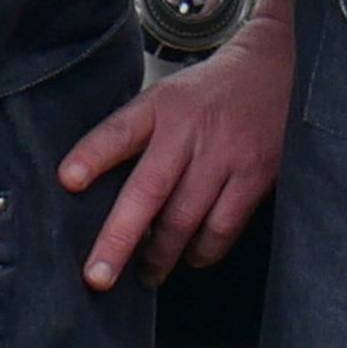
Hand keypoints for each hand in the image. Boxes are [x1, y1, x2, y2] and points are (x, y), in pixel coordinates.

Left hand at [59, 17, 295, 289]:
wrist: (279, 70)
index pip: (120, 130)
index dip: (92, 156)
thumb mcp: (168, 96)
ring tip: (145, 273)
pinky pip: (222, 227)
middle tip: (97, 277)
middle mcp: (190, 131)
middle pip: (148, 190)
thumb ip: (138, 135)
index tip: (67, 181)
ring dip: (160, 255)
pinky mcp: (256, 175)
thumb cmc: (210, 94)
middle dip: (119, 238)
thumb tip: (96, 192)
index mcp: (161, 106)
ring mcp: (225, 155)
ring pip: (184, 219)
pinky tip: (190, 257)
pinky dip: (202, 251)